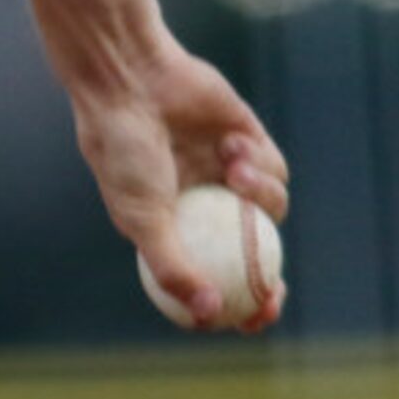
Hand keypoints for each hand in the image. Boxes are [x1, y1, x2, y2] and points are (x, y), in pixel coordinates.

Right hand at [69, 34, 289, 330]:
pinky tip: (232, 146)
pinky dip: (260, 166)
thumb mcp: (142, 216)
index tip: (253, 320)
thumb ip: (173, 266)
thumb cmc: (123, 149)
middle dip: (267, 278)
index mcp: (172, 224)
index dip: (236, 303)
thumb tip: (208, 315)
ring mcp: (226, 173)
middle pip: (252, 253)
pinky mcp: (246, 141)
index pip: (212, 275)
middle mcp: (203, 203)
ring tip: (234, 173)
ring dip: (262, 196)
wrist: (127, 78)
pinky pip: (275, 169)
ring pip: (271, 209)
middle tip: (275, 291)